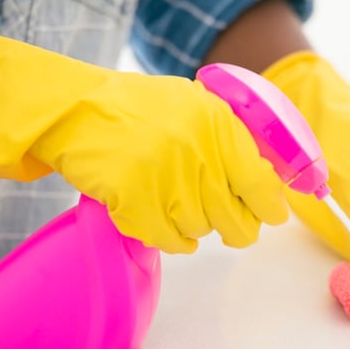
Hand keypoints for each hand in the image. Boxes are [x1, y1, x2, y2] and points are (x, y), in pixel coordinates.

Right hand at [0, 11, 287, 252]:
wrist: (77, 110)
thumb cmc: (139, 109)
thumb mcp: (196, 106)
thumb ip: (232, 139)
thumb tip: (269, 182)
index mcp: (219, 127)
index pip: (261, 185)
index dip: (270, 208)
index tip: (272, 215)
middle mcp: (198, 154)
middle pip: (236, 221)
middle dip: (238, 228)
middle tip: (233, 226)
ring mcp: (166, 180)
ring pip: (202, 232)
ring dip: (196, 225)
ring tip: (179, 203)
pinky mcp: (135, 204)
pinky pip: (171, 242)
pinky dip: (172, 239)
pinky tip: (164, 221)